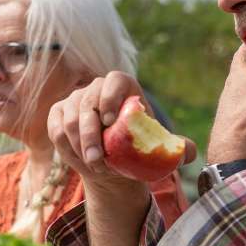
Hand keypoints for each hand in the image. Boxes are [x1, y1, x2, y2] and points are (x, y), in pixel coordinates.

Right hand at [48, 71, 196, 192]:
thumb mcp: (157, 147)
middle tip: (99, 159)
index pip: (114, 80)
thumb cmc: (136, 148)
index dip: (110, 97)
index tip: (112, 122)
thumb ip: (177, 147)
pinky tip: (80, 161)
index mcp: (122, 86)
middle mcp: (95, 88)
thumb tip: (189, 151)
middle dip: (91, 134)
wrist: (112, 161)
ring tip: (94, 165)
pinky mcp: (57, 114)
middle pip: (87, 103)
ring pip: (69, 119)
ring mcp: (74, 100)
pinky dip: (66, 146)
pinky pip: (55, 128)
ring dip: (79, 145)